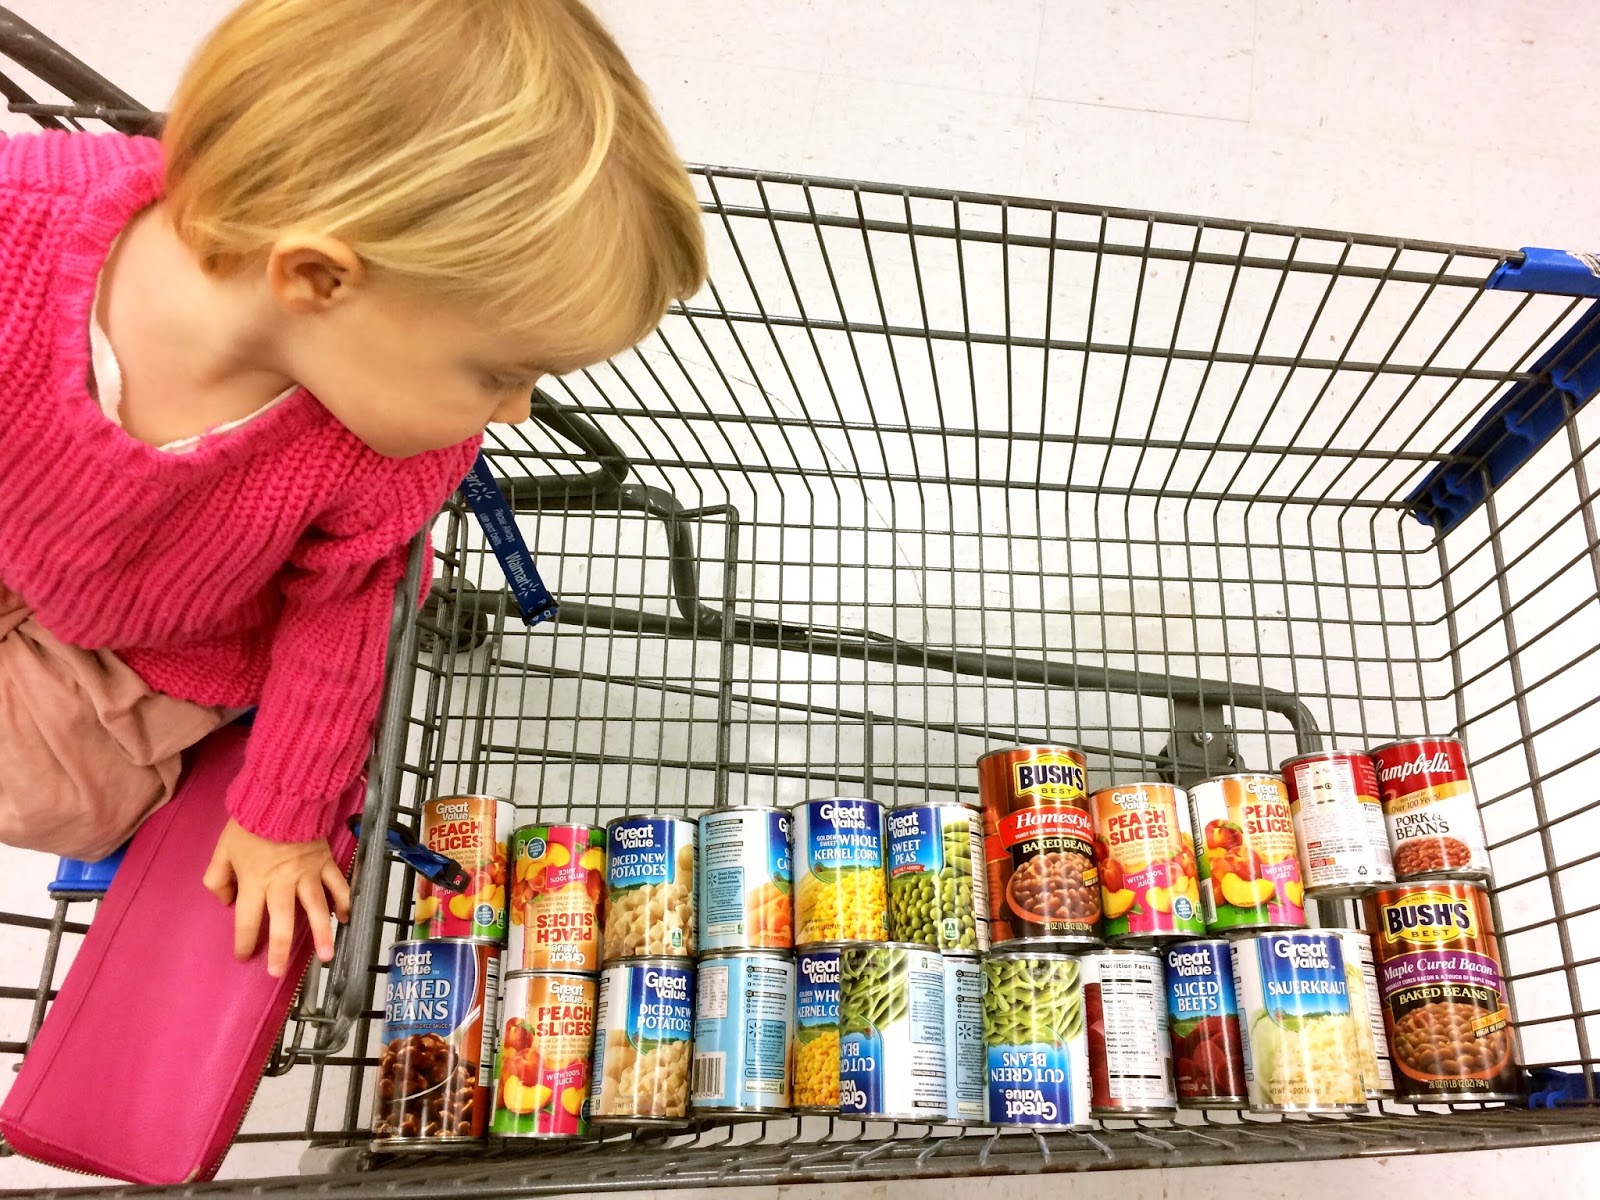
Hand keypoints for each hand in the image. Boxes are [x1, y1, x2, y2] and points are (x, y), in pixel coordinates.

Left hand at [203, 818, 351, 977]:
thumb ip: (217, 879)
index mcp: (255, 883)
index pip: (247, 921)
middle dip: (279, 950)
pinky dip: (343, 902)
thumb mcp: (222, 850)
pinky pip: (337, 885)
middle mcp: (282, 884)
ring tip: (327, 957)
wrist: (284, 797)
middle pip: (282, 923)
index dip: (244, 942)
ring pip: (316, 910)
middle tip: (278, 971)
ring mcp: (308, 875)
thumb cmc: (249, 824)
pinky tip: (346, 917)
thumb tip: (226, 901)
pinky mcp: (325, 862)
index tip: (243, 956)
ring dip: (322, 935)